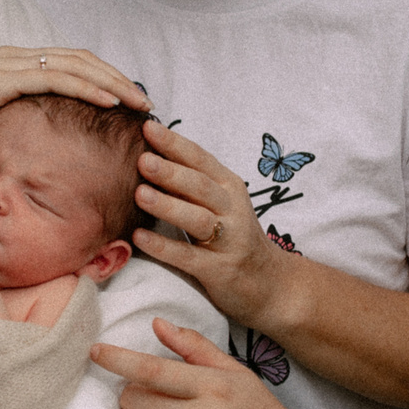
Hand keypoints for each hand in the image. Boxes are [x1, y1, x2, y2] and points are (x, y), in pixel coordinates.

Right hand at [0, 46, 149, 176]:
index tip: (131, 98)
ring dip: (111, 81)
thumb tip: (55, 134)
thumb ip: (25, 117)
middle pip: (79, 58)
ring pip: (73, 65)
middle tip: (146, 99)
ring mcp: (6, 65)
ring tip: (138, 100)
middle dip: (117, 76)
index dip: (105, 76)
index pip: (71, 61)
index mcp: (14, 63)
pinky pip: (55, 79)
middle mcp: (12, 56)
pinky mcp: (0, 81)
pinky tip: (110, 101)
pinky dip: (87, 88)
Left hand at [129, 121, 300, 327]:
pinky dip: (164, 247)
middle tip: (142, 159)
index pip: (200, 159)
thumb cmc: (232, 235)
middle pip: (200, 186)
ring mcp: (228, 240)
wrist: (268, 282)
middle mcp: (232, 209)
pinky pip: (189, 257)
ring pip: (197, 219)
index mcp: (229, 186)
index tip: (147, 126)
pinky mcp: (219, 270)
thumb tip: (148, 152)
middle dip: (171, 171)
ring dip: (168, 206)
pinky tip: (139, 238)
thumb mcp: (218, 202)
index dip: (174, 143)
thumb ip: (191, 182)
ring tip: (139, 194)